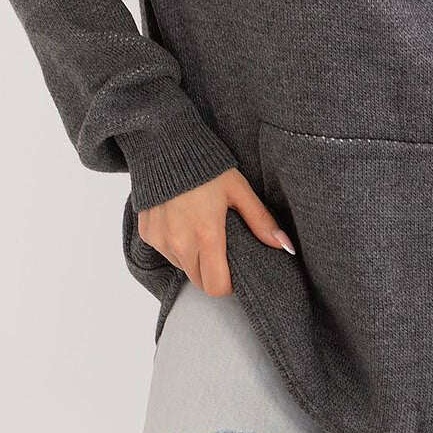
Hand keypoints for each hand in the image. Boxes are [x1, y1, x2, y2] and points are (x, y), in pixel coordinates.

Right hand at [137, 167, 296, 296]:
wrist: (164, 145)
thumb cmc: (207, 166)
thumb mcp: (238, 189)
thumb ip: (261, 221)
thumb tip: (285, 245)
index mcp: (206, 235)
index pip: (216, 287)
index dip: (228, 283)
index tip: (233, 270)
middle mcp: (180, 243)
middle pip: (199, 280)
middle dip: (211, 271)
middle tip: (219, 246)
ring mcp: (160, 240)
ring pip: (182, 266)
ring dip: (192, 256)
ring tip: (198, 226)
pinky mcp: (147, 233)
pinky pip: (165, 251)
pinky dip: (174, 243)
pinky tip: (180, 219)